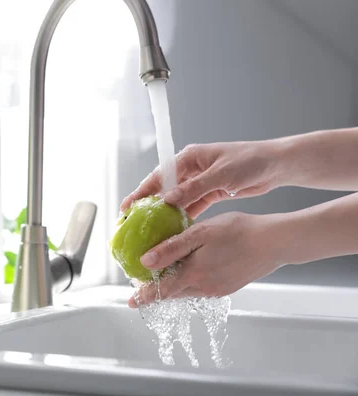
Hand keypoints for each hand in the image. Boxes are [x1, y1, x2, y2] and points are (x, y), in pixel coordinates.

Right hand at [120, 141, 280, 218]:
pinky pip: (192, 205)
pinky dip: (184, 216)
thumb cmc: (250, 162)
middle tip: (132, 220)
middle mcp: (192, 168)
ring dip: (166, 212)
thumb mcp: (220, 175)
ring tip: (150, 228)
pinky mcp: (211, 192)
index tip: (128, 205)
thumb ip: (193, 188)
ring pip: (177, 199)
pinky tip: (175, 229)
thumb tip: (168, 200)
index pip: (160, 175)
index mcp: (190, 157)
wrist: (276, 165)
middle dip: (149, 203)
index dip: (142, 191)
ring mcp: (201, 181)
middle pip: (164, 187)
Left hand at [128, 212, 283, 307]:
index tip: (131, 301)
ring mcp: (218, 289)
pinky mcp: (228, 287)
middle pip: (173, 294)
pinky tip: (192, 270)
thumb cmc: (237, 231)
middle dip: (157, 291)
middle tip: (144, 286)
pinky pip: (202, 288)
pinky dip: (191, 283)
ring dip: (174, 287)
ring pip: (188, 291)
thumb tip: (145, 261)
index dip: (145, 296)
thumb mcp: (199, 233)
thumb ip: (171, 248)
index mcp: (194, 274)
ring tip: (164, 278)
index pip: (161, 291)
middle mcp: (204, 287)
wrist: (273, 242)